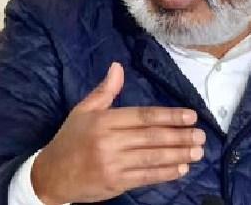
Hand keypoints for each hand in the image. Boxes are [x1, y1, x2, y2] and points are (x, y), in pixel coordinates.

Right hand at [31, 62, 205, 204]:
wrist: (50, 176)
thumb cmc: (70, 139)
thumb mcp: (83, 110)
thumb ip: (105, 90)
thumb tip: (118, 66)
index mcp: (104, 121)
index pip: (143, 116)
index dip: (169, 116)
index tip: (190, 116)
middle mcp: (109, 142)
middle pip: (152, 137)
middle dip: (180, 136)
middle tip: (201, 135)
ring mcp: (112, 165)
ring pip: (152, 158)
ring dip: (178, 155)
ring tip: (198, 152)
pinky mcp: (115, 184)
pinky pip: (145, 178)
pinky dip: (165, 174)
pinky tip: (181, 169)